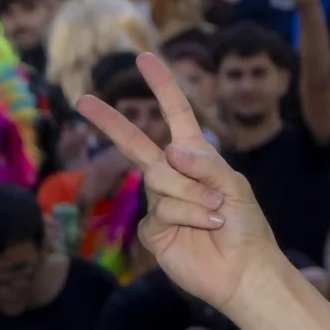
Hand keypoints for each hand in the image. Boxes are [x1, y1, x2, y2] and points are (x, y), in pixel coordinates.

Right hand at [77, 54, 275, 309]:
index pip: (176, 114)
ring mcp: (158, 203)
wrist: (244, 271)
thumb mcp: (235, 188)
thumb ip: (207, 165)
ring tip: (217, 213)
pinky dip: (188, 216)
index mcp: (196, 157)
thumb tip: (171, 149)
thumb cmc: (246, 226)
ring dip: (193, 195)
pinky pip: (161, 212)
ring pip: (161, 182)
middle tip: (83, 99)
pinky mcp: (152, 230)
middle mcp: (172, 175)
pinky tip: (206, 228)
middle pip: (136, 143)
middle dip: (111, 122)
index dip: (162, 86)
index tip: (145, 58)